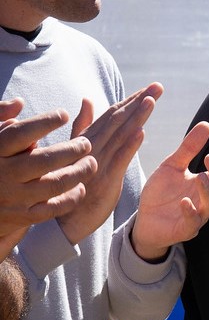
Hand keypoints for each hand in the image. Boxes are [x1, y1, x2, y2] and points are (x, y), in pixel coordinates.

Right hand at [0, 98, 97, 254]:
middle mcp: (4, 175)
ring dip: (78, 173)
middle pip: (44, 160)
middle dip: (72, 150)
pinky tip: (80, 187)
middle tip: (86, 143)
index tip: (63, 114)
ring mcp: (14, 198)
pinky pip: (53, 208)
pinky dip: (71, 197)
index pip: (21, 134)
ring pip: (55, 184)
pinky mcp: (22, 217)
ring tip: (91, 162)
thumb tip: (18, 102)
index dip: (44, 122)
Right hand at [55, 84, 161, 246]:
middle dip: (139, 102)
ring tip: (151, 100)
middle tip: (158, 86)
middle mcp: (92, 147)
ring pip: (120, 136)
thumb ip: (84, 127)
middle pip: (118, 120)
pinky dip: (129, 146)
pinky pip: (118, 161)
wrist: (64, 218)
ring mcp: (98, 162)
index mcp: (88, 140)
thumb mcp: (77, 152)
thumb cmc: (71, 183)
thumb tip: (88, 100)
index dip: (131, 100)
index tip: (149, 88)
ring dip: (137, 117)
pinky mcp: (106, 180)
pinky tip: (141, 132)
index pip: (112, 115)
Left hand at [129, 121, 208, 261]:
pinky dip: (190, 212)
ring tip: (198, 178)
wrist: (143, 220)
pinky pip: (193, 222)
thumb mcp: (172, 165)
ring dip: (207, 190)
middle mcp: (207, 198)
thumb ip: (188, 148)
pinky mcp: (185, 229)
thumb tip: (206, 124)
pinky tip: (183, 202)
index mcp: (207, 182)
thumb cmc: (161, 193)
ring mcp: (199, 215)